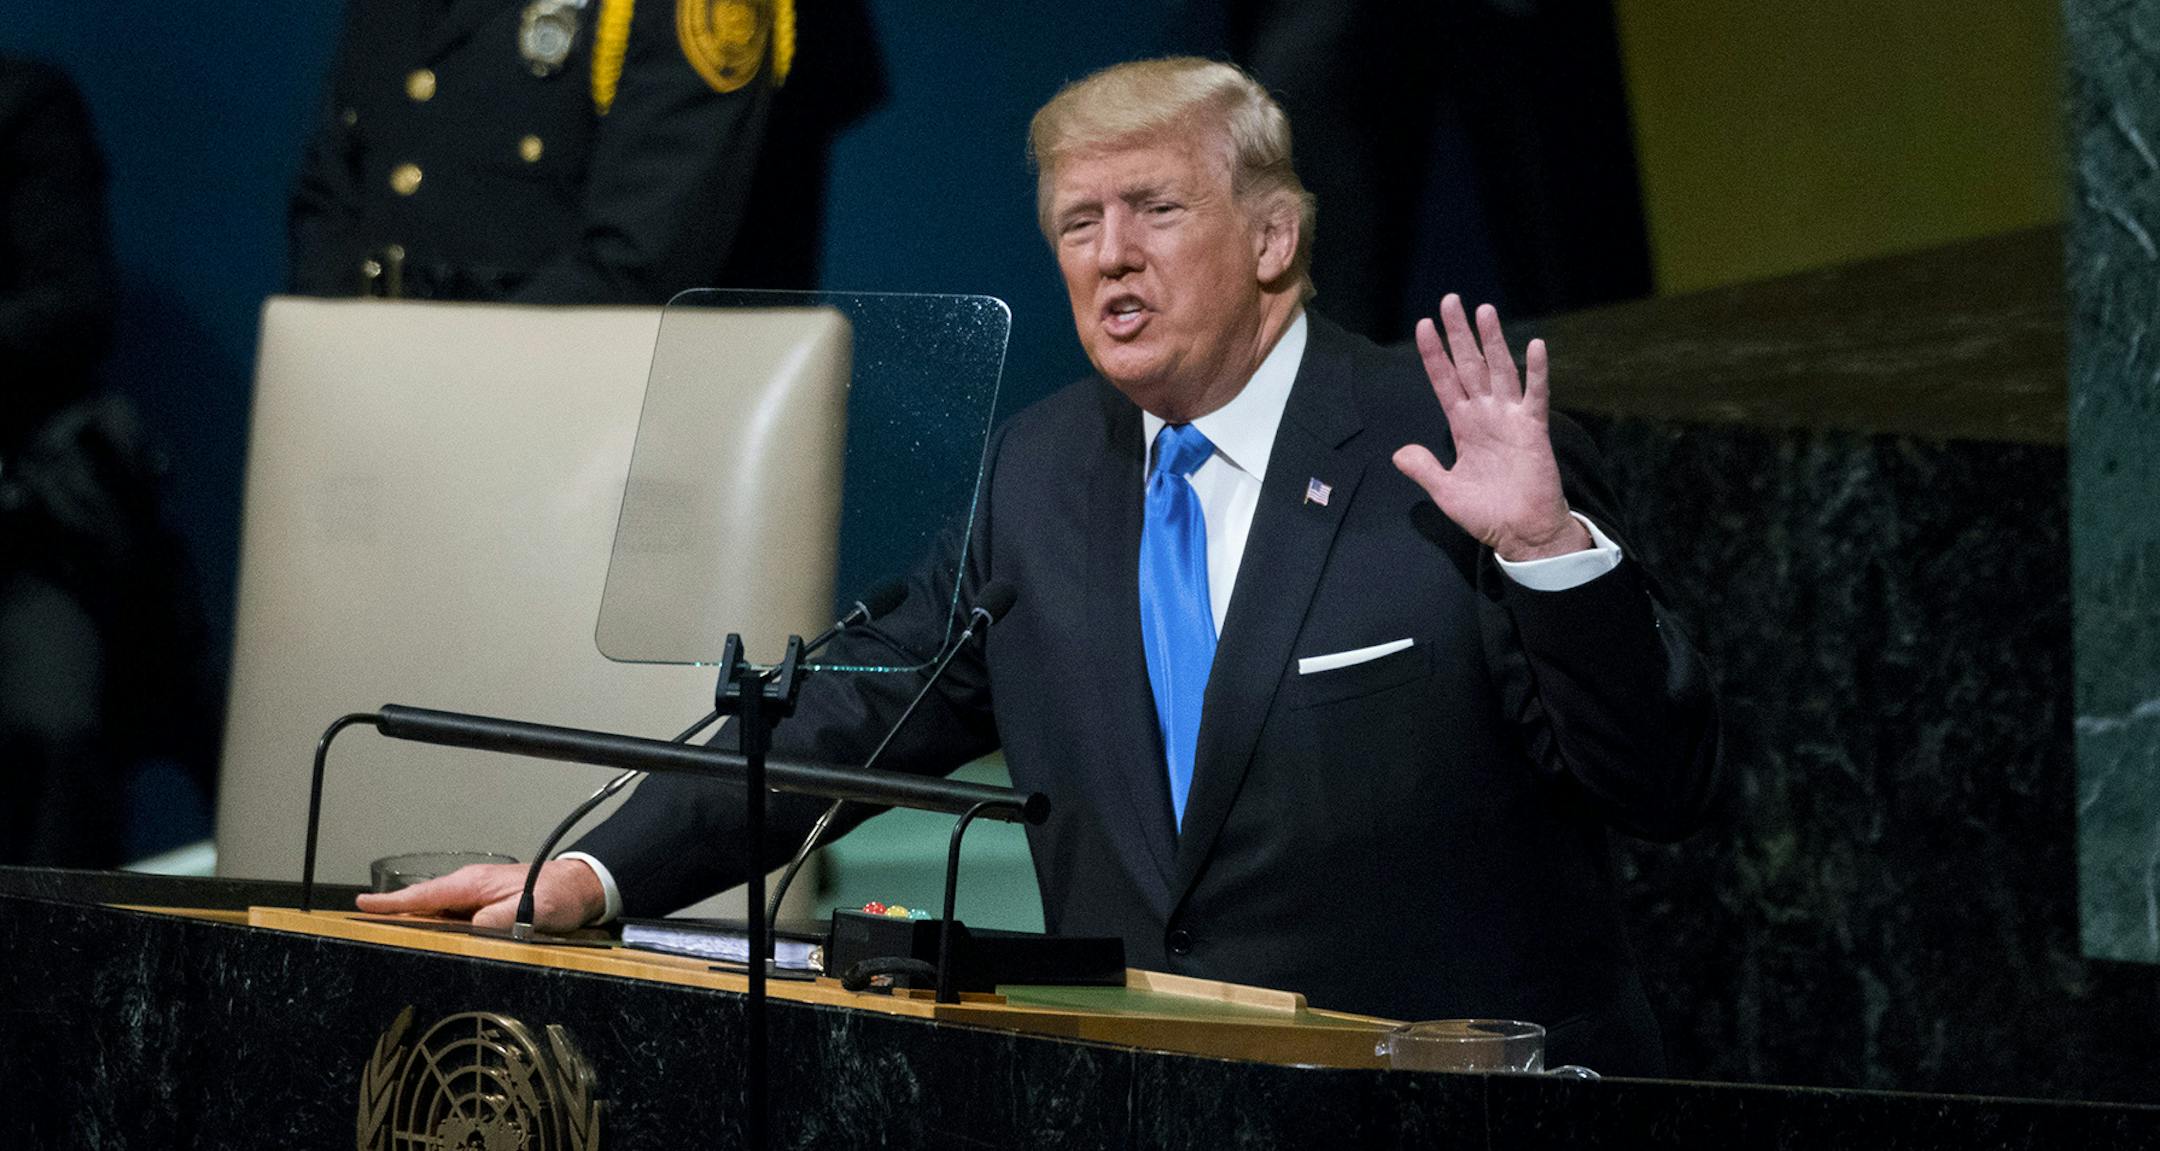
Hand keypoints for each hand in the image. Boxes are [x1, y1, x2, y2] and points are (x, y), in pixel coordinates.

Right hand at [354, 859, 605, 932]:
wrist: (580, 886)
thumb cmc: (556, 895)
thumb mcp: (529, 910)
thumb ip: (498, 921)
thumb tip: (469, 930)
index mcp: (472, 884)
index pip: (424, 895)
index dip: (392, 903)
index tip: (362, 906)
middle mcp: (470, 886)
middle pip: (424, 902)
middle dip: (394, 912)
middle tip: (364, 924)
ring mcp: (478, 894)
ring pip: (437, 908)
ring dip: (415, 919)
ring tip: (387, 933)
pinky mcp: (487, 903)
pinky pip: (453, 913)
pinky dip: (437, 921)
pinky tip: (430, 936)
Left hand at [1392, 294, 1590, 561]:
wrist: (1522, 532)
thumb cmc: (1487, 514)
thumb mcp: (1446, 493)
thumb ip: (1424, 470)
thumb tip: (1398, 452)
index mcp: (1463, 426)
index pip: (1444, 382)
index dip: (1433, 355)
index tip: (1422, 326)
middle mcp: (1485, 414)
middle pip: (1469, 365)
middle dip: (1459, 334)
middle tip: (1450, 300)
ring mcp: (1510, 418)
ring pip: (1499, 370)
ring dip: (1492, 341)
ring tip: (1484, 310)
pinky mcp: (1534, 429)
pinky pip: (1536, 395)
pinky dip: (1536, 371)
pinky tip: (1535, 345)